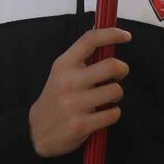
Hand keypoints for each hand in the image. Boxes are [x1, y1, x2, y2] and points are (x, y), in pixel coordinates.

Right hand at [29, 27, 130, 157]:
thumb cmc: (56, 97)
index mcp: (64, 64)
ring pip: (116, 91)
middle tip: (119, 74)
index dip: (112, 34)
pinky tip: (102, 114)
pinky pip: (113, 113)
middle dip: (122, 69)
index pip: (90, 40)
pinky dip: (112, 113)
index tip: (126, 35)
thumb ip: (82, 56)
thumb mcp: (62, 72)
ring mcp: (75, 104)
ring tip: (106, 98)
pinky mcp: (81, 125)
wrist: (37, 130)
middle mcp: (68, 81)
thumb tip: (104, 33)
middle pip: (112, 65)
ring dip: (116, 95)